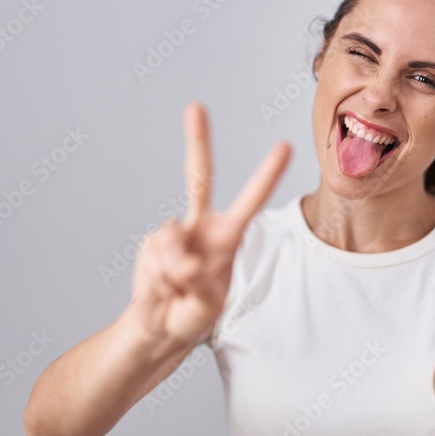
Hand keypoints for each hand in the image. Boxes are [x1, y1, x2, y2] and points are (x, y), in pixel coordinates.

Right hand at [128, 102, 290, 347]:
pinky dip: (160, 280)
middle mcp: (200, 226)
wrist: (160, 328)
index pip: (250, 200)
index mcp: (227, 236)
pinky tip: (163, 290)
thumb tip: (181, 261)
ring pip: (173, 238)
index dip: (266, 174)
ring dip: (177, 271)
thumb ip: (198, 282)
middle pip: (198, 176)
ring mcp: (172, 234)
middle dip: (196, 140)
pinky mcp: (150, 245)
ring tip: (179, 291)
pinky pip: (156, 257)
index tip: (284, 146)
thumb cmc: (192, 314)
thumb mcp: (207, 306)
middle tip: (195, 107)